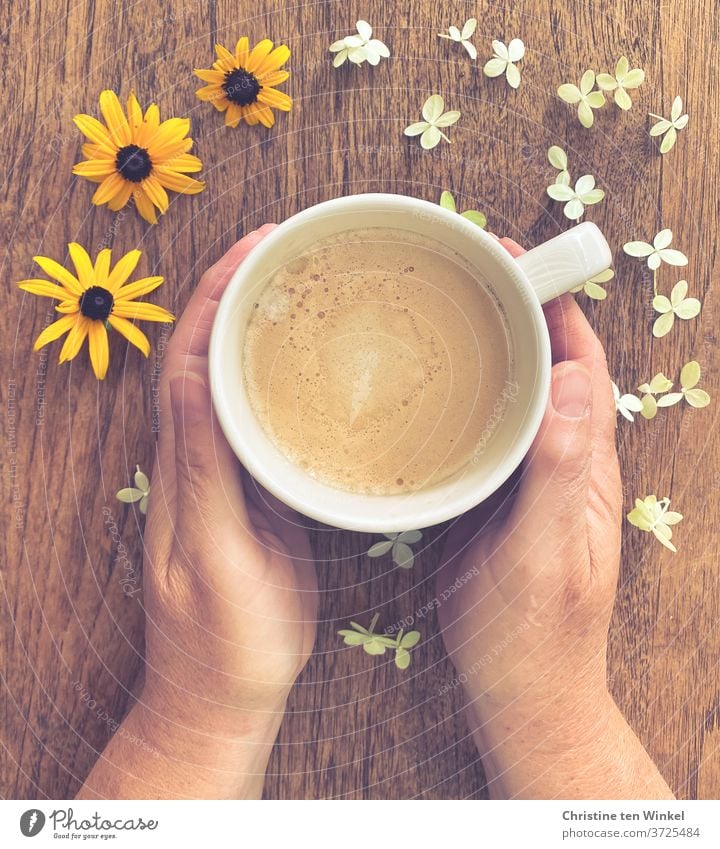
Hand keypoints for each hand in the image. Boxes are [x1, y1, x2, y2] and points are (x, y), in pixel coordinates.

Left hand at [78, 228, 316, 799]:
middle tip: (289, 247)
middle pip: (206, 350)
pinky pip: (258, 412)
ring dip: (258, 322)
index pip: (188, 355)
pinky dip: (279, 372)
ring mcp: (225, 471)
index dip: (215, 293)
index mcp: (185, 465)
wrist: (222, 691)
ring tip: (304, 284)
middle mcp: (197, 457)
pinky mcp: (254, 490)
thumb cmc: (224, 640)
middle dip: (238, 289)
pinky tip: (313, 364)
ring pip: (232, 375)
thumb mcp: (217, 559)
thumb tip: (191, 380)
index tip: (257, 247)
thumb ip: (205, 472)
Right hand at [437, 238, 671, 798]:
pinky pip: (485, 429)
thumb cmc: (533, 634)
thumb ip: (559, 471)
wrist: (520, 691)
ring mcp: (526, 478)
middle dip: (517, 312)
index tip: (519, 261)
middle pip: (549, 367)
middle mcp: (561, 461)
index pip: (583, 365)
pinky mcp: (494, 497)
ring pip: (515, 394)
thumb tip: (578, 380)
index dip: (557, 308)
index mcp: (584, 466)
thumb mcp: (545, 554)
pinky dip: (463, 394)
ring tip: (443, 309)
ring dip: (489, 347)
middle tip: (468, 269)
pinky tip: (428, 388)